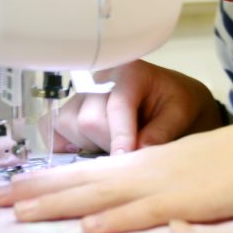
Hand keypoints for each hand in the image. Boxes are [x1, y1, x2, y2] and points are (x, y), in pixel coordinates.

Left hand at [0, 119, 232, 232]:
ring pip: (101, 196)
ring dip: (60, 205)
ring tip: (21, 213)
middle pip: (82, 180)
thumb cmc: (232, 163)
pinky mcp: (185, 203)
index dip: (50, 179)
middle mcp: (146, 170)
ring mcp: (163, 186)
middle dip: (37, 190)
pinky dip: (116, 222)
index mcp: (146, 162)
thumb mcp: (184, 173)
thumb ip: (153, 188)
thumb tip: (120, 208)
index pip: (88, 170)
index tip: (17, 187)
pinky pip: (145, 214)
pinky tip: (89, 230)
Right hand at [44, 60, 222, 154]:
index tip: (124, 160)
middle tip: (131, 154)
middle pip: (88, 119)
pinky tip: (86, 148)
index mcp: (130, 71)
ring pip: (68, 125)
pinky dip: (64, 142)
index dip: (120, 136)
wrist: (170, 99)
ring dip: (90, 145)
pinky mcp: (70, 107)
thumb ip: (161, 132)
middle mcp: (100, 78)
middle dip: (108, 145)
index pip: (117, 106)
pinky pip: (52, 127)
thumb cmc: (175, 103)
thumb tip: (140, 152)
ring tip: (114, 145)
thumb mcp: (179, 115)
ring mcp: (81, 92)